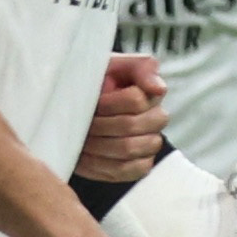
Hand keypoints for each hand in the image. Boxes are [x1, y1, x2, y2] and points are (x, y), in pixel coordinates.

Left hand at [77, 54, 167, 184]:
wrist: (77, 106)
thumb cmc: (95, 82)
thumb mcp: (112, 64)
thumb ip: (140, 67)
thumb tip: (158, 89)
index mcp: (150, 93)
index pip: (135, 101)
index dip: (108, 103)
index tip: (91, 101)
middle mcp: (155, 120)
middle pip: (131, 126)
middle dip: (100, 124)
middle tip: (83, 122)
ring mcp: (149, 145)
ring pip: (128, 150)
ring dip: (97, 144)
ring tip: (81, 137)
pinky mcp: (138, 166)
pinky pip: (126, 171)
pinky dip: (100, 164)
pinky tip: (85, 155)